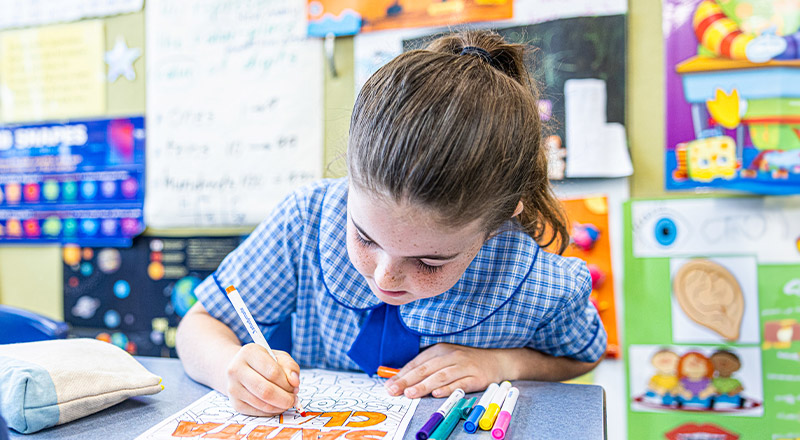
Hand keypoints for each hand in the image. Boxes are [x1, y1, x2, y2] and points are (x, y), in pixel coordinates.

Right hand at [224, 344, 299, 415]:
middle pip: (266, 390)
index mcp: (249, 352)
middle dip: (285, 398)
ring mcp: (233, 388)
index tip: (295, 386)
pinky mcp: (235, 403)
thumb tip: (295, 382)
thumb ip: (290, 367)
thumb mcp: (279, 357)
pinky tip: (277, 405)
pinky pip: (257, 412)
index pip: (272, 372)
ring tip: (287, 402)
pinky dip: (271, 411)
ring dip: (280, 406)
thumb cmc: (263, 362)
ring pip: (262, 403)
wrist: (240, 369)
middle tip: (293, 399)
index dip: (287, 382)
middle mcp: (236, 369)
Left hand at [384, 343, 507, 398]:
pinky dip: (447, 389)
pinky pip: (459, 383)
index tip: (389, 385)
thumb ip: (425, 368)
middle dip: (408, 380)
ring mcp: (464, 366)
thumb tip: (402, 378)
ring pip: (441, 376)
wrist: (496, 361)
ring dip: (424, 385)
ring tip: (410, 393)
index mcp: (440, 350)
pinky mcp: (475, 377)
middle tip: (394, 390)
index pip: (417, 362)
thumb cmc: (465, 361)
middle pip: (426, 369)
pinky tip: (436, 394)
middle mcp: (451, 356)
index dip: (402, 374)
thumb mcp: (445, 359)